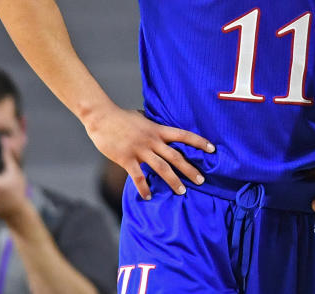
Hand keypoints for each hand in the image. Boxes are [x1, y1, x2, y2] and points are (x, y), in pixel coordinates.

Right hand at [83, 106, 214, 199]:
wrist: (102, 117)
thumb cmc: (122, 117)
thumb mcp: (143, 118)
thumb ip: (154, 125)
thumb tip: (163, 126)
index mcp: (158, 129)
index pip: (184, 135)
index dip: (199, 142)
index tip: (212, 149)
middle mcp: (152, 140)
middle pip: (176, 156)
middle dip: (190, 169)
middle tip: (202, 180)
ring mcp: (140, 150)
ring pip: (161, 168)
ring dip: (173, 181)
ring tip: (182, 192)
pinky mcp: (126, 159)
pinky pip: (138, 177)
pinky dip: (144, 188)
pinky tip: (149, 196)